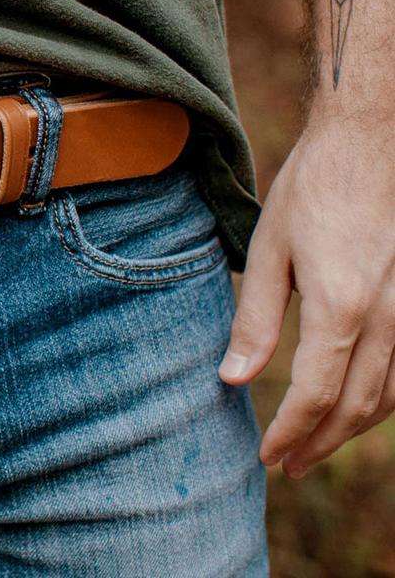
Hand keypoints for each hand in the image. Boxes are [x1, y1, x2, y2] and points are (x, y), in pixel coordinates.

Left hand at [218, 119, 394, 477]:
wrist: (367, 145)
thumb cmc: (312, 191)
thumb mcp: (268, 251)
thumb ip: (254, 320)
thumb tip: (232, 378)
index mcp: (342, 306)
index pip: (315, 394)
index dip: (290, 432)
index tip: (266, 456)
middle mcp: (388, 318)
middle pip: (356, 406)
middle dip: (319, 442)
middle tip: (285, 465)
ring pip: (389, 396)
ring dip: (350, 429)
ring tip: (313, 445)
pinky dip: (379, 401)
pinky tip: (354, 407)